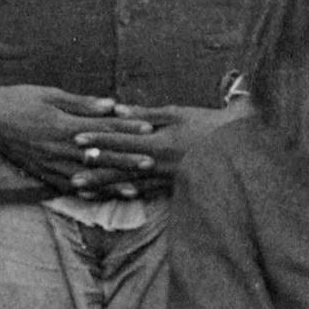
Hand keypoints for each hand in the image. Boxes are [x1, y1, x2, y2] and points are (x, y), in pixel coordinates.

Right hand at [0, 58, 141, 193]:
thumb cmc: (19, 98)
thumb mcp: (51, 94)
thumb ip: (82, 103)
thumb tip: (111, 104)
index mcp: (62, 125)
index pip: (102, 127)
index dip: (126, 127)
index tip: (148, 128)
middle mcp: (56, 148)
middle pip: (98, 156)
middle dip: (126, 160)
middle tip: (151, 164)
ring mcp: (48, 163)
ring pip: (85, 177)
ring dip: (110, 184)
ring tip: (133, 190)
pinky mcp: (40, 172)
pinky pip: (66, 186)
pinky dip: (85, 193)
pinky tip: (100, 198)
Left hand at [75, 98, 242, 185]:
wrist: (238, 147)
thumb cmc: (207, 124)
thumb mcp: (177, 114)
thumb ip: (146, 115)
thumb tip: (117, 111)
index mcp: (158, 141)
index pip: (122, 141)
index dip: (99, 140)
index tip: (77, 140)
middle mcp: (158, 162)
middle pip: (120, 166)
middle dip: (95, 170)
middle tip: (70, 173)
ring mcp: (164, 177)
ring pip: (128, 183)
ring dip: (104, 187)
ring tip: (81, 190)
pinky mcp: (170, 185)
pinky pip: (144, 192)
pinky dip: (125, 194)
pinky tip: (109, 197)